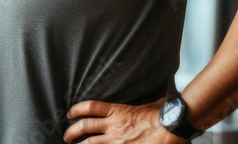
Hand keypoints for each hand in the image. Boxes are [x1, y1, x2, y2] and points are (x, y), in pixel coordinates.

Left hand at [63, 99, 184, 143]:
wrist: (170, 127)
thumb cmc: (163, 115)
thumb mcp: (152, 103)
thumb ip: (149, 101)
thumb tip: (160, 97)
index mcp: (117, 111)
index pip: (90, 107)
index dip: (77, 109)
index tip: (70, 113)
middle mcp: (113, 126)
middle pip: (84, 127)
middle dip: (71, 132)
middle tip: (67, 136)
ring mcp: (116, 140)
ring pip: (89, 143)